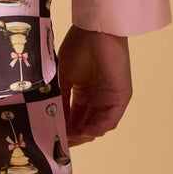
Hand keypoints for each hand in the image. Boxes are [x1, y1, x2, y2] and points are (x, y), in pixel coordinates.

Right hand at [57, 24, 132, 145]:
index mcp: (83, 92)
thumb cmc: (78, 46)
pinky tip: (84, 131)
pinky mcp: (121, 98)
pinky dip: (97, 128)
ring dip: (83, 134)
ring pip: (97, 126)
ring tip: (69, 136)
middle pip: (85, 125)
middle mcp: (97, 98)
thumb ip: (60, 98)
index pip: (74, 117)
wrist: (96, 30)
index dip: (64, 128)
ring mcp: (109, 99)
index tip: (51, 136)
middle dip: (73, 136)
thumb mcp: (63, 76)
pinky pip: (110, 120)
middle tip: (59, 142)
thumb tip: (52, 120)